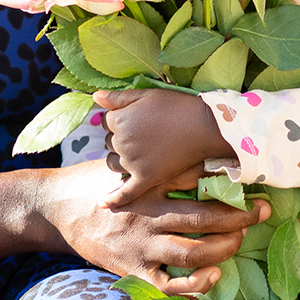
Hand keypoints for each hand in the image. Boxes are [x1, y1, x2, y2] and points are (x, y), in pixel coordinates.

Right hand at [35, 159, 268, 293]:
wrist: (56, 207)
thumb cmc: (95, 181)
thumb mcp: (125, 164)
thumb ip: (159, 164)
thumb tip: (201, 157)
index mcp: (148, 186)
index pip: (195, 181)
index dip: (228, 180)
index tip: (254, 178)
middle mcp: (148, 215)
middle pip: (203, 219)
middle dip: (239, 217)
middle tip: (262, 211)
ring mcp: (141, 245)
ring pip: (193, 253)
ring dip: (224, 248)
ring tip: (240, 240)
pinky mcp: (133, 270)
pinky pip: (169, 286)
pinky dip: (195, 286)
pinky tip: (213, 277)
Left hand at [94, 89, 235, 206]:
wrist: (204, 127)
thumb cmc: (176, 107)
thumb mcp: (146, 94)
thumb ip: (118, 97)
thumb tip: (95, 98)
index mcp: (119, 120)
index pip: (107, 122)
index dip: (122, 119)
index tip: (140, 118)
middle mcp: (121, 142)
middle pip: (110, 142)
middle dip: (121, 138)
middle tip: (145, 133)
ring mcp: (132, 162)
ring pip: (113, 163)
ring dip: (119, 159)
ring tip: (140, 152)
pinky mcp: (146, 178)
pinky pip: (125, 192)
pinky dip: (113, 199)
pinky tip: (102, 205)